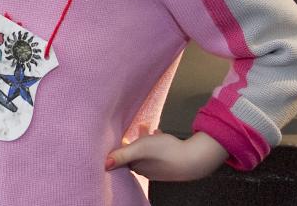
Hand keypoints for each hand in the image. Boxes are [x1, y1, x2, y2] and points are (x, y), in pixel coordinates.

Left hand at [105, 127, 227, 181]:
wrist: (192, 159)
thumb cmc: (163, 152)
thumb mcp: (139, 149)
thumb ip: (121, 155)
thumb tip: (104, 164)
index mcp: (138, 167)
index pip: (123, 159)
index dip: (119, 148)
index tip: (118, 137)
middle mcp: (147, 170)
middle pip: (135, 154)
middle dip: (132, 141)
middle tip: (132, 128)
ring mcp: (160, 167)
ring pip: (147, 151)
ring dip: (144, 139)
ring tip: (146, 127)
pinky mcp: (171, 162)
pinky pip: (159, 151)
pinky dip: (156, 141)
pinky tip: (159, 132)